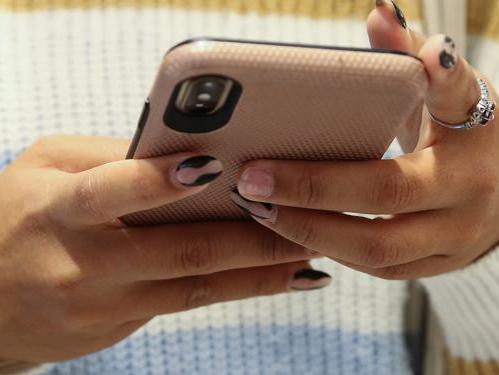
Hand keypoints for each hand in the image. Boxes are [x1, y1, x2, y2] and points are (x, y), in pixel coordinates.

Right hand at [0, 135, 329, 362]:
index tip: (215, 165)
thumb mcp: (44, 170)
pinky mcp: (119, 327)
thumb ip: (107, 158)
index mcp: (56, 210)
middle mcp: (81, 264)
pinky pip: (186, 305)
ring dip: (258, 272)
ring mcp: (102, 305)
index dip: (160, 181)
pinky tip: (275, 279)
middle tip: (301, 219)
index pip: (111, 192)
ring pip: (195, 289)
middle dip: (249, 237)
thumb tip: (183, 152)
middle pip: (179, 250)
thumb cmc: (14, 217)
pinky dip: (235, 290)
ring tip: (308, 256)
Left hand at [233, 2, 498, 279]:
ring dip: (309, 230)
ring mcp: (457, 238)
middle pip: (386, 194)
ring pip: (375, 248)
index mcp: (479, 132)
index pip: (459, 98)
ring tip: (258, 210)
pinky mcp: (437, 265)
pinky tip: (290, 230)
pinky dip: (329, 250)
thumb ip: (412, 56)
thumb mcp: (451, 93)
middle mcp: (471, 191)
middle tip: (252, 179)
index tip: (424, 57)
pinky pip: (376, 268)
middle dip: (311, 188)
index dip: (443, 77)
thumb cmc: (466, 136)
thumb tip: (379, 14)